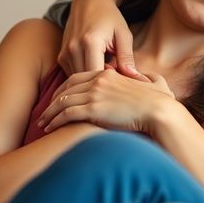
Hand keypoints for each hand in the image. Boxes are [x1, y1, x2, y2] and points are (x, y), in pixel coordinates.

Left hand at [38, 69, 177, 133]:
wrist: (159, 111)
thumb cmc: (161, 101)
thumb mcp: (156, 82)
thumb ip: (148, 78)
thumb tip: (147, 77)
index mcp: (108, 73)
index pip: (77, 78)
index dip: (64, 88)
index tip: (57, 98)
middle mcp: (98, 81)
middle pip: (66, 89)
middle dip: (53, 101)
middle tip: (45, 112)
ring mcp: (95, 94)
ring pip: (62, 102)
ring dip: (50, 113)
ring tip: (42, 123)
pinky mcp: (93, 109)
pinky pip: (67, 114)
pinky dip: (55, 121)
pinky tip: (50, 128)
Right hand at [58, 0, 146, 80]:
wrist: (89, 2)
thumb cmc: (110, 17)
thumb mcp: (124, 35)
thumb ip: (127, 57)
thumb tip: (135, 78)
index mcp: (90, 42)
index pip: (98, 75)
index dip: (111, 82)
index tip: (123, 81)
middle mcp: (74, 48)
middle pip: (87, 80)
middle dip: (102, 85)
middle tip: (117, 79)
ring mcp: (65, 53)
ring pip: (79, 80)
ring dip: (93, 81)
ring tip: (108, 73)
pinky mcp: (61, 56)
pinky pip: (74, 74)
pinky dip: (85, 76)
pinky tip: (98, 68)